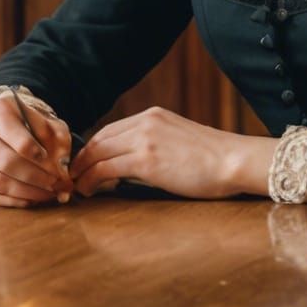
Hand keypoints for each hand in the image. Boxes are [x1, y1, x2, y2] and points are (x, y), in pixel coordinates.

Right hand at [0, 93, 73, 208]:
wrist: (6, 126)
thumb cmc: (31, 125)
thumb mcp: (49, 124)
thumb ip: (59, 142)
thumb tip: (62, 170)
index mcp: (0, 112)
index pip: (17, 139)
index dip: (37, 156)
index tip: (54, 165)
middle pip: (5, 162)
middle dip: (34, 177)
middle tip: (55, 184)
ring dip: (24, 192)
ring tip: (46, 194)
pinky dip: (7, 201)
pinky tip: (28, 201)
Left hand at [70, 108, 264, 200]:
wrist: (232, 160)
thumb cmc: (212, 159)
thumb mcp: (178, 140)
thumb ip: (153, 145)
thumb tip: (128, 166)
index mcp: (153, 115)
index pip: (110, 130)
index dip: (92, 148)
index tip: (84, 165)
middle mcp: (145, 122)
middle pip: (99, 139)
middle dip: (82, 159)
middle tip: (73, 178)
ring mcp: (145, 139)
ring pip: (98, 152)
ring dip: (83, 171)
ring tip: (78, 187)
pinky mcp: (146, 159)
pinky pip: (107, 168)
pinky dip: (92, 180)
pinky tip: (90, 190)